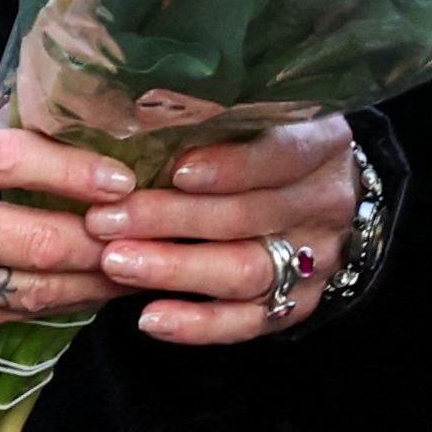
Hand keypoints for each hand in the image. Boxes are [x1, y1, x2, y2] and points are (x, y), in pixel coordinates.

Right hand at [0, 118, 141, 337]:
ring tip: (135, 266)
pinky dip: (56, 303)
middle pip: (35, 240)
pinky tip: (86, 290)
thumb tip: (72, 158)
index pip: (13, 162)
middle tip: (147, 232)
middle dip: (103, 240)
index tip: (123, 179)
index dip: (78, 173)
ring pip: (32, 289)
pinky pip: (8, 314)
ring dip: (93, 281)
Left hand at [81, 117, 362, 347]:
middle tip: (106, 220)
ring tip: (115, 263)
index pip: (281, 155)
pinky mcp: (298, 303)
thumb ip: (213, 112)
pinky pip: (249, 322)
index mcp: (322, 144)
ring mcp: (316, 259)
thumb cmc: (263, 138)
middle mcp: (325, 203)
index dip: (230, 166)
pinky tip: (150, 318)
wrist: (318, 191)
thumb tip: (131, 107)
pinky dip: (198, 324)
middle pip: (248, 216)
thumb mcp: (255, 111)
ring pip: (245, 271)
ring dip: (175, 269)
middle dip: (172, 219)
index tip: (175, 170)